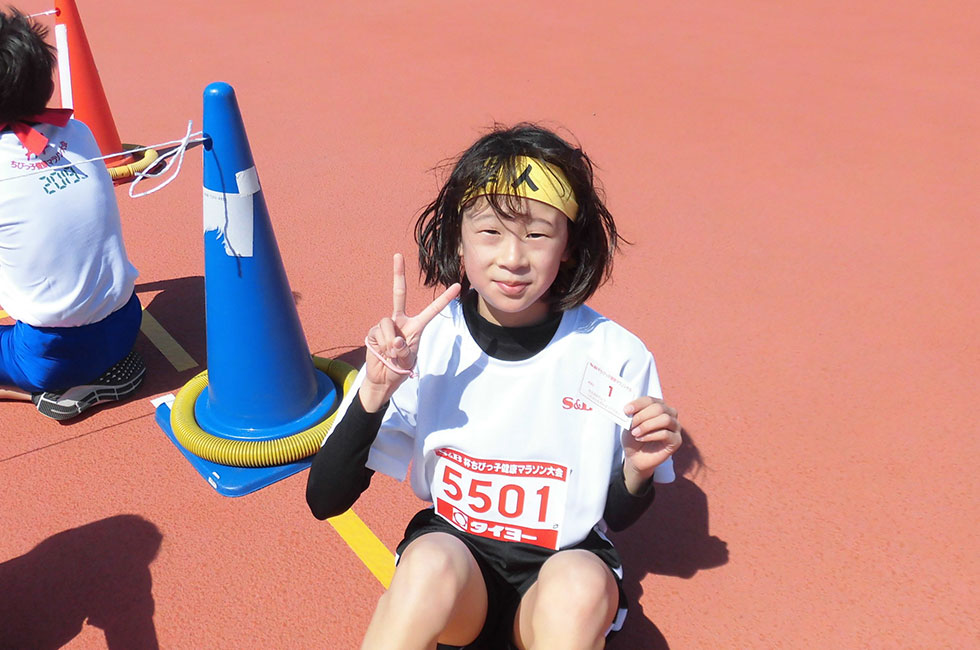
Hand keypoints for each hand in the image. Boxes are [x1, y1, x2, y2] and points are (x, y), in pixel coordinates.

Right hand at [359, 253, 459, 411]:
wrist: (382, 378)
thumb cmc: (399, 367)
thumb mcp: (408, 361)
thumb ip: (403, 351)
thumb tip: (395, 340)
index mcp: (415, 326)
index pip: (432, 310)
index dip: (444, 299)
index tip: (457, 286)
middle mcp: (400, 321)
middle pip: (399, 294)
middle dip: (398, 274)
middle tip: (397, 255)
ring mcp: (386, 325)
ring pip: (387, 324)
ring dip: (390, 342)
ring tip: (392, 354)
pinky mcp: (373, 332)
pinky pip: (379, 334)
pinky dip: (383, 346)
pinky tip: (383, 353)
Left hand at [621, 397, 680, 490]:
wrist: (635, 457)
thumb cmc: (634, 437)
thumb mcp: (629, 423)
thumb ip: (631, 414)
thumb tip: (629, 408)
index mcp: (659, 406)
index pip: (650, 400)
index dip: (638, 404)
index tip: (626, 410)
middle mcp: (670, 414)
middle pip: (659, 408)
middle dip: (642, 416)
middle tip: (631, 424)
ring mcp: (675, 427)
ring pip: (665, 419)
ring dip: (647, 426)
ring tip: (635, 433)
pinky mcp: (676, 441)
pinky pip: (666, 434)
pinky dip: (651, 435)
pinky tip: (641, 439)